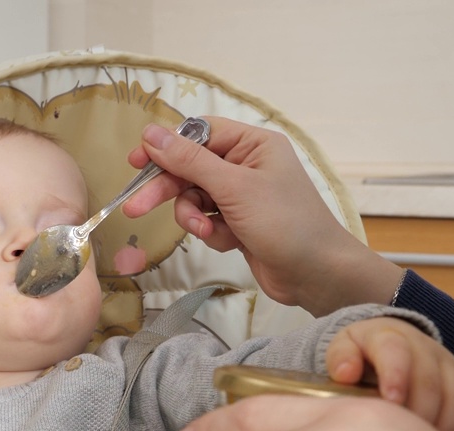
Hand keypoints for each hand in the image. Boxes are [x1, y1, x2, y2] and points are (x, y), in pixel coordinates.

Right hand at [121, 117, 403, 315]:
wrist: (317, 274)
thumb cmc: (283, 222)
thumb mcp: (233, 188)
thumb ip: (190, 161)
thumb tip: (150, 133)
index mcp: (253, 144)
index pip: (199, 133)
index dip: (166, 147)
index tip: (137, 164)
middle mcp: (248, 164)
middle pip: (192, 168)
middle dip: (169, 189)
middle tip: (135, 208)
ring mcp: (244, 196)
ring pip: (196, 198)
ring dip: (194, 217)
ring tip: (206, 231)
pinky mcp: (240, 224)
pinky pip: (209, 221)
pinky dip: (212, 232)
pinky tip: (228, 242)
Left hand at [327, 317, 453, 430]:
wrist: (382, 344)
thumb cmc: (359, 355)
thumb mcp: (342, 350)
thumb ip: (340, 358)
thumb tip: (346, 373)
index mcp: (389, 337)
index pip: (397, 351)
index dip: (397, 376)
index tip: (391, 402)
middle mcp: (425, 348)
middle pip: (431, 380)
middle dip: (418, 413)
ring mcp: (449, 364)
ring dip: (444, 424)